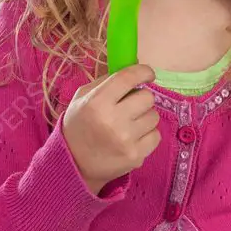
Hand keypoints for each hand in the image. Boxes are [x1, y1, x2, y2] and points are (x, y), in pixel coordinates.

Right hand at [62, 64, 160, 193]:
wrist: (74, 165)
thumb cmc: (79, 126)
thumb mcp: (82, 98)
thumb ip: (107, 80)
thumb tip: (136, 65)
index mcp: (97, 103)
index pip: (129, 78)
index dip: (143, 72)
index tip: (147, 74)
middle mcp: (113, 121)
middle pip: (147, 97)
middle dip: (141, 98)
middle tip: (131, 105)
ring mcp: (126, 141)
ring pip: (154, 116)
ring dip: (144, 117)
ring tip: (129, 123)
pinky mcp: (136, 156)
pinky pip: (156, 135)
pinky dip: (147, 134)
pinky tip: (133, 137)